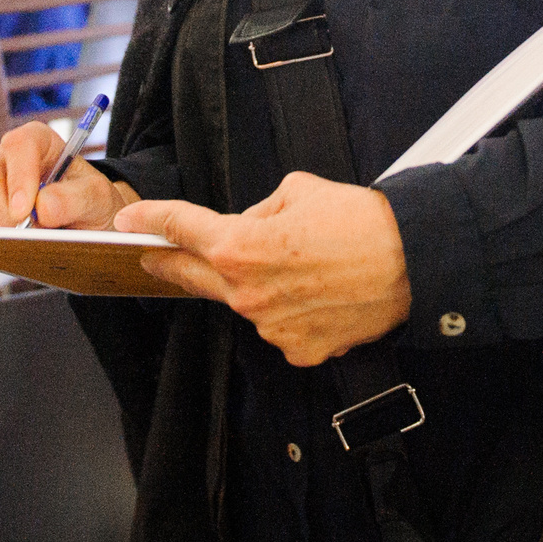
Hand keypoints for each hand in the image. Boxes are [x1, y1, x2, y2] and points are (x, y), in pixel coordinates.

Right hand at [0, 121, 129, 228]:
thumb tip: (42, 208)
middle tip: (28, 232)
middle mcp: (11, 160)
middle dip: (4, 210)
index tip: (25, 210)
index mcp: (39, 142)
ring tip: (36, 236)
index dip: (19, 176)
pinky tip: (24, 242)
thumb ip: (76, 198)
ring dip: (4, 227)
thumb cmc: (91, 199)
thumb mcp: (98, 197)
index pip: (19, 145)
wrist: (89, 221)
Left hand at [118, 173, 411, 366]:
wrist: (412, 263)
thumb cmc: (361, 222)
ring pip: (244, 301)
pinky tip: (315, 291)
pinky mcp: (297, 351)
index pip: (182, 229)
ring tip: (297, 263)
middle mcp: (247, 294)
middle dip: (172, 261)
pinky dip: (287, 309)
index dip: (151, 220)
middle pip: (194, 275)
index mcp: (239, 246)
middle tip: (154, 253)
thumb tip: (248, 227)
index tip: (129, 222)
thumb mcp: (297, 191)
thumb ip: (258, 212)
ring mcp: (271, 328)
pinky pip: (277, 326)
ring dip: (252, 283)